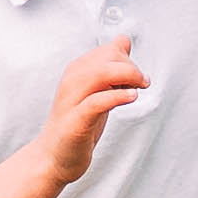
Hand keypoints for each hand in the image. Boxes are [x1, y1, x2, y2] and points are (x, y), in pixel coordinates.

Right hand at [34, 38, 147, 184]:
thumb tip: (123, 40)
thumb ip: (109, 66)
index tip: (136, 76)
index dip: (126, 58)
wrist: (54, 156)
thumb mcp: (97, 90)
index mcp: (77, 72)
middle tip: (142, 82)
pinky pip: (96, 102)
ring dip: (127, 77)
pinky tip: (131, 97)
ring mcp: (72, 101)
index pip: (107, 50)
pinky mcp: (75, 122)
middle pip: (106, 58)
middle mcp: (72, 81)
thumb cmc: (77, 123)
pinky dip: (117, 96)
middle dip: (131, 67)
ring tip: (139, 87)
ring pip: (100, 74)